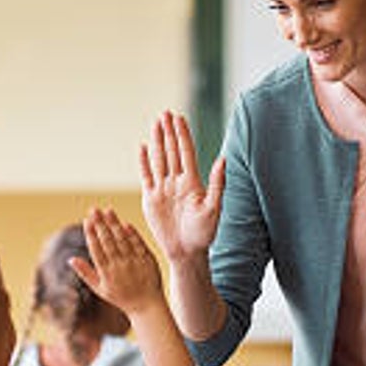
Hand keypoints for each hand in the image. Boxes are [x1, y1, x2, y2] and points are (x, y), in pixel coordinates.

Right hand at [69, 208, 162, 316]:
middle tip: (94, 209)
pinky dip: (132, 233)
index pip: (96, 249)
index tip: (87, 220)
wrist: (146, 306)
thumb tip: (70, 259)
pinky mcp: (147, 260)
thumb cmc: (121, 297)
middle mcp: (120, 266)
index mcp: (107, 273)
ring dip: (114, 224)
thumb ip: (85, 273)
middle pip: (108, 241)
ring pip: (123, 239)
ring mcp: (134, 262)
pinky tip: (125, 223)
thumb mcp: (100, 289)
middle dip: (100, 223)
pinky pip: (139, 244)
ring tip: (108, 210)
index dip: (91, 234)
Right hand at [139, 112, 224, 261]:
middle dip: (169, 132)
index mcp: (192, 182)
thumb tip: (223, 159)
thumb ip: (217, 183)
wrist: (186, 252)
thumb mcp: (214, 209)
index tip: (179, 117)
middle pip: (172, 151)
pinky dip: (144, 162)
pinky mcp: (151, 199)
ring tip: (156, 123)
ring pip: (159, 159)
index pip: (186, 152)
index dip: (182, 134)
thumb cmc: (204, 234)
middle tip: (165, 113)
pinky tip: (143, 147)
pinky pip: (146, 176)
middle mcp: (177, 182)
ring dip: (157, 141)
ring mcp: (163, 189)